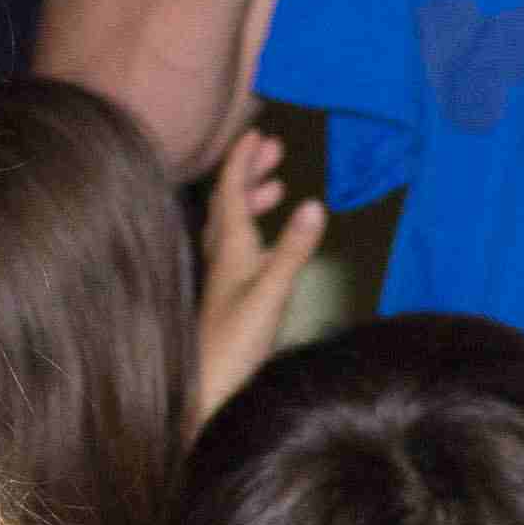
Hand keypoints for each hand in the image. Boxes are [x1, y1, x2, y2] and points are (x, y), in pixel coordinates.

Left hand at [189, 112, 324, 430]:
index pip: (231, 190)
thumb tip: (315, 203)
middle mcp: (221, 256)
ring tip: (278, 187)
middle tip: (275, 150)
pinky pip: (240, 248)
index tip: (257, 131)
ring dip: (254, 201)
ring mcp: (223, 277)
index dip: (243, 159)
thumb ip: (294, 249)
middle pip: (230, 203)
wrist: (208, 393)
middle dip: (252, 173)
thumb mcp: (271, 292)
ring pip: (234, 226)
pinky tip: (270, 242)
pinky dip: (256, 230)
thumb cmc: (234, 343)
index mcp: (228, 247)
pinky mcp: (230, 297)